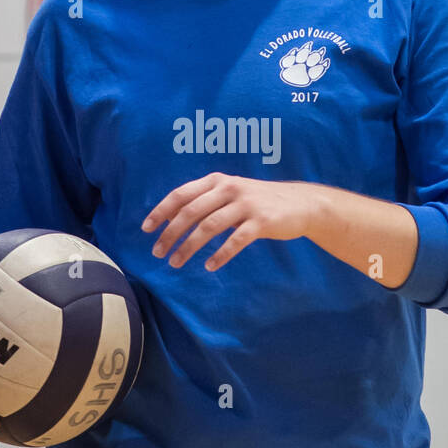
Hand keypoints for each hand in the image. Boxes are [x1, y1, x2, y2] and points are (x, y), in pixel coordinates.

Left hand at [141, 173, 318, 271]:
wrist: (301, 204)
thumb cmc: (259, 201)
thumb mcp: (231, 192)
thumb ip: (206, 201)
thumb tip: (174, 218)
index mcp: (217, 181)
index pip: (181, 194)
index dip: (161, 211)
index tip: (146, 229)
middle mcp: (229, 189)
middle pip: (191, 212)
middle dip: (171, 234)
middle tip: (158, 252)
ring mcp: (246, 204)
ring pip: (209, 227)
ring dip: (189, 246)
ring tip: (176, 263)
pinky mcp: (261, 221)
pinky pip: (236, 240)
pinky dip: (220, 255)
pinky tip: (210, 266)